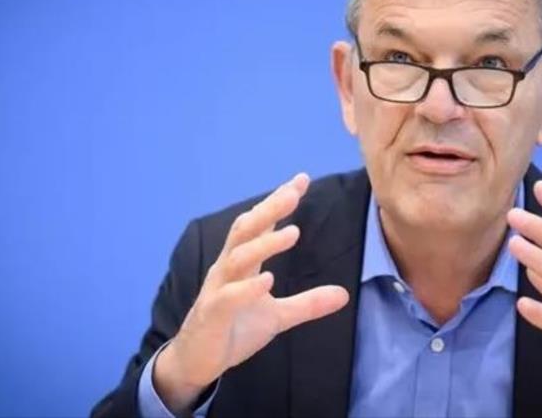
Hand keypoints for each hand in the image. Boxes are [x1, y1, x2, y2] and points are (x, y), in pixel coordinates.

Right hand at [153, 173, 349, 413]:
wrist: (197, 361)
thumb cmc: (233, 329)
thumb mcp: (277, 317)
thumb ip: (307, 303)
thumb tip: (345, 294)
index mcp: (242, 264)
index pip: (259, 225)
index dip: (277, 202)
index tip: (301, 180)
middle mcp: (227, 269)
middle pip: (245, 230)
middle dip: (269, 209)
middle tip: (293, 193)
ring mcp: (217, 290)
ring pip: (237, 258)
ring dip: (264, 244)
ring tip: (293, 233)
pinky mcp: (212, 315)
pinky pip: (228, 297)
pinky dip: (247, 288)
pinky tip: (267, 280)